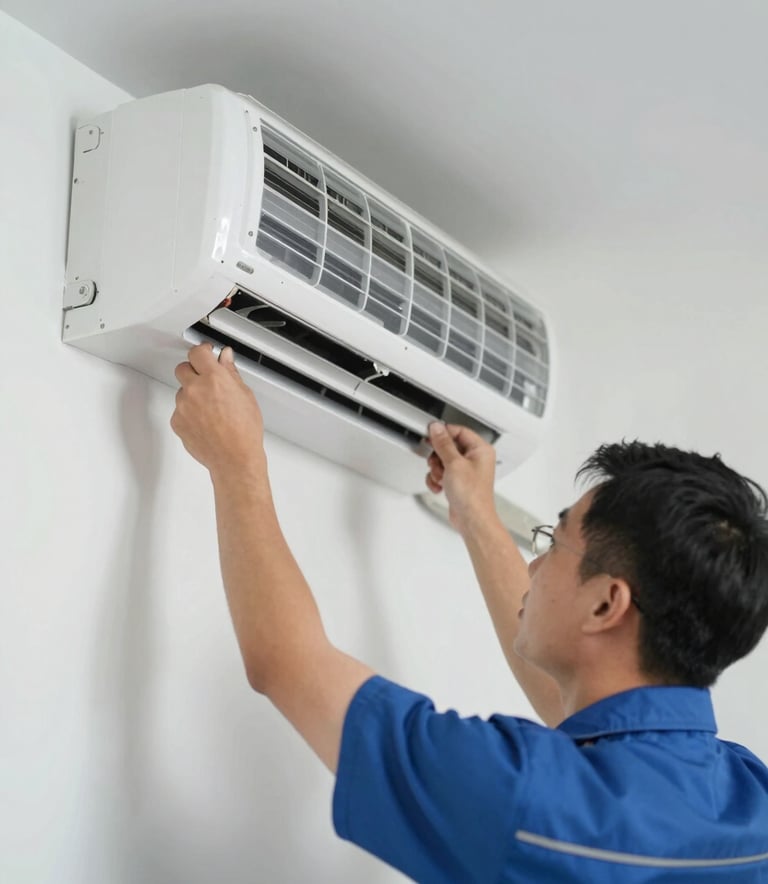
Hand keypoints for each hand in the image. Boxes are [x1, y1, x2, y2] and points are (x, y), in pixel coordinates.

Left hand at [171, 343, 265, 477]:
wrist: (235, 458)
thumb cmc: (244, 431)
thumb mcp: (245, 396)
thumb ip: (231, 373)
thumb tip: (225, 358)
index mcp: (215, 378)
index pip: (197, 352)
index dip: (202, 351)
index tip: (205, 353)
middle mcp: (195, 389)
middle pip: (183, 368)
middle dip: (193, 372)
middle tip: (206, 382)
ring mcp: (183, 406)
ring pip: (181, 391)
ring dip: (192, 395)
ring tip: (211, 410)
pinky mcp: (177, 421)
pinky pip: (179, 410)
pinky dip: (189, 413)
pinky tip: (205, 422)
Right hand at [425, 423, 496, 533]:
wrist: (472, 519)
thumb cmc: (472, 495)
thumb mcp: (454, 463)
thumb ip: (443, 444)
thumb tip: (436, 428)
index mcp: (480, 450)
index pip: (459, 431)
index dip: (443, 433)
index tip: (430, 435)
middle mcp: (475, 459)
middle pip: (448, 446)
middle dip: (438, 456)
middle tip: (437, 463)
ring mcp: (466, 471)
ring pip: (443, 460)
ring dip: (436, 470)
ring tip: (441, 478)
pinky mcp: (458, 482)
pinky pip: (442, 473)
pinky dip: (437, 479)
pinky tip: (439, 486)